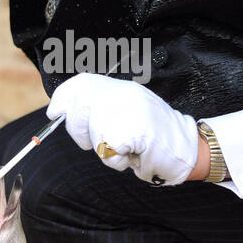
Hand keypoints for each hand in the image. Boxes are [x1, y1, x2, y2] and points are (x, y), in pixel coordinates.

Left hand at [46, 73, 199, 185]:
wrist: (187, 149)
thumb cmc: (154, 139)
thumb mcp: (126, 116)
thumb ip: (101, 110)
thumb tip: (64, 111)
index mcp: (121, 89)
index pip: (83, 83)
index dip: (63, 97)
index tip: (54, 112)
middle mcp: (124, 94)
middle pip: (80, 108)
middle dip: (79, 131)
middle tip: (102, 142)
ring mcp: (130, 109)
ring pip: (92, 132)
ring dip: (104, 150)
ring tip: (126, 147)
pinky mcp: (133, 129)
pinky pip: (107, 149)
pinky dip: (116, 159)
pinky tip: (133, 154)